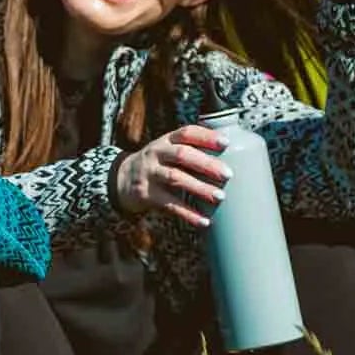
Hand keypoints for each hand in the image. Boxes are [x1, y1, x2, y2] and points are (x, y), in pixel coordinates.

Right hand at [112, 124, 231, 227]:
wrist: (121, 179)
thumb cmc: (157, 164)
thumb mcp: (168, 151)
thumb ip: (191, 151)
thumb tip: (233, 159)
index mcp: (166, 140)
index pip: (187, 133)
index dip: (206, 136)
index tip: (226, 143)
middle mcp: (156, 154)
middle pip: (182, 155)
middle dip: (206, 164)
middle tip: (228, 174)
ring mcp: (149, 173)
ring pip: (175, 178)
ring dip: (199, 188)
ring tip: (219, 197)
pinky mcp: (146, 194)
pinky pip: (169, 204)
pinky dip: (188, 213)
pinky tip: (204, 221)